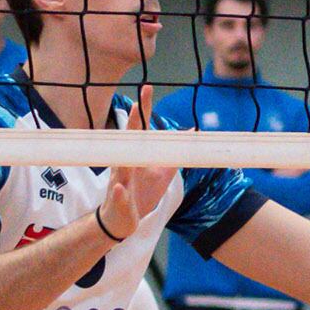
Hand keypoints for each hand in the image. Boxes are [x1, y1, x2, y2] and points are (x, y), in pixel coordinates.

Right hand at [98, 87, 172, 239]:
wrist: (122, 221)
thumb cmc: (141, 193)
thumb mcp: (162, 173)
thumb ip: (174, 153)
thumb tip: (191, 133)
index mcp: (137, 156)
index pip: (141, 129)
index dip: (145, 109)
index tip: (147, 88)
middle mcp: (126, 164)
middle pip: (130, 141)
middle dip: (134, 122)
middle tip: (137, 103)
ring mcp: (120, 182)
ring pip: (121, 165)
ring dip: (126, 150)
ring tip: (128, 137)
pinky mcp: (119, 201)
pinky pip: (118, 195)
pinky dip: (119, 191)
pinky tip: (120, 186)